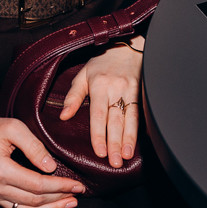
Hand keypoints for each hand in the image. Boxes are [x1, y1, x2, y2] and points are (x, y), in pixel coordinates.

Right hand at [0, 106, 84, 207]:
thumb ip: (34, 147)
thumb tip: (51, 168)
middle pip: (34, 200)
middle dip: (59, 198)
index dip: (60, 186)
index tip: (78, 184)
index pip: (37, 184)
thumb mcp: (13, 128)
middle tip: (79, 193)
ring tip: (69, 203)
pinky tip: (49, 206)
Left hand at [60, 39, 142, 167]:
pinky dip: (140, 128)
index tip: (100, 152)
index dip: (100, 135)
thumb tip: (64, 116)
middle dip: (116, 143)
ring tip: (128, 155)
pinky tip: (140, 141)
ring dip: (130, 139)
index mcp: (99, 85)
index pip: (99, 115)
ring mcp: (131, 90)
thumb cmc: (102, 62)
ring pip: (130, 118)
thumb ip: (73, 96)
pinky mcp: (142, 90)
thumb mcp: (83, 74)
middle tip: (116, 162)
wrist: (127, 46)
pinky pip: (140, 112)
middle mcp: (116, 89)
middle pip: (116, 120)